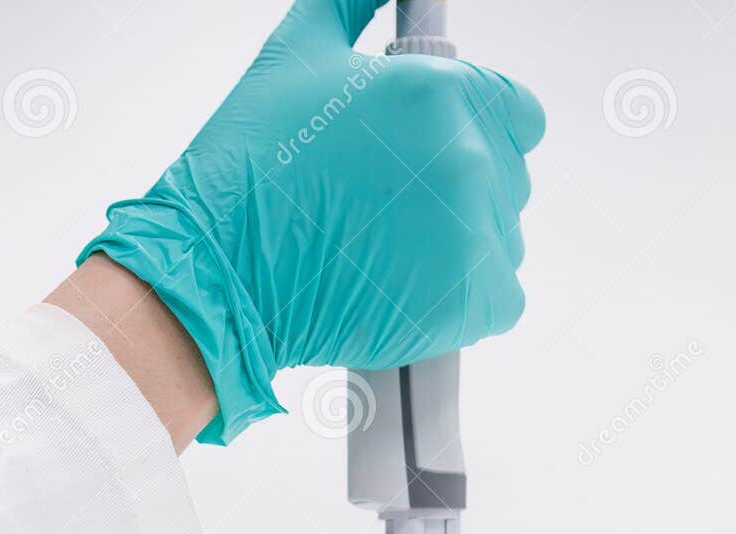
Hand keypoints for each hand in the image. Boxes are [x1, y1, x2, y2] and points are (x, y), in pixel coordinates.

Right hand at [80, 0, 544, 443]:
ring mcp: (470, 234)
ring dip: (458, 249)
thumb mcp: (297, 54)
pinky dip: (463, 302)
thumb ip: (354, 6)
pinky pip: (500, 300)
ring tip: (387, 252)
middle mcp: (467, 156)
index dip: (479, 132)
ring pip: (501, 240)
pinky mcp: (466, 302)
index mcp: (440, 89)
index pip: (518, 113)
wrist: (217, 271)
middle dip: (458, 193)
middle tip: (389, 210)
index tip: (436, 157)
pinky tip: (407, 289)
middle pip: (508, 179)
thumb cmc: (249, 169)